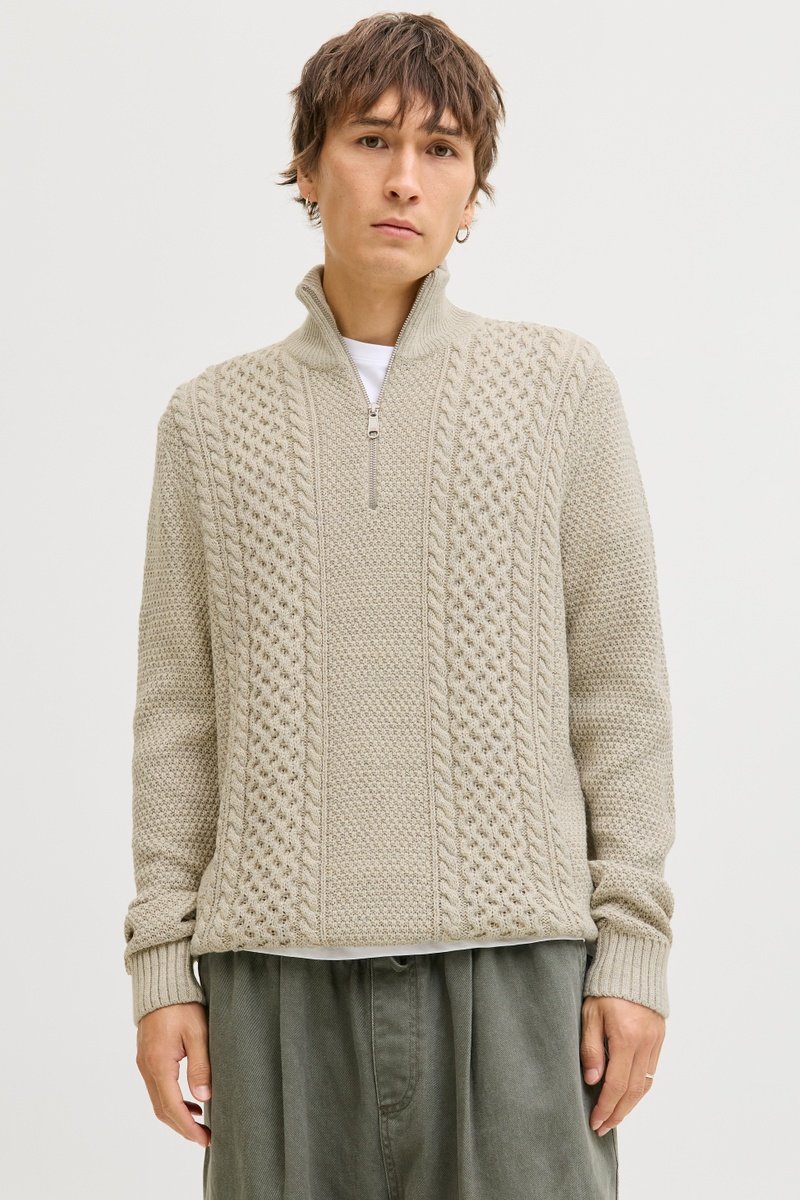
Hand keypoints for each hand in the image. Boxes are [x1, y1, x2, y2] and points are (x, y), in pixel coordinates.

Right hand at [136, 1002, 211, 1147]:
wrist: (161, 983)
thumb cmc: (182, 1004)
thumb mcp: (198, 1032)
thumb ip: (200, 1065)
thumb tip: (203, 1098)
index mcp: (159, 1064)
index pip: (172, 1106)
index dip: (188, 1127)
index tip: (205, 1139)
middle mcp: (147, 1067)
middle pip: (162, 1109)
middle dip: (183, 1127)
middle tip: (205, 1137)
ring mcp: (144, 1063)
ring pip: (158, 1101)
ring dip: (177, 1115)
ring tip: (201, 1122)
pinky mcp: (147, 1057)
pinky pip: (157, 1088)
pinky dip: (172, 1100)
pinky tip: (190, 1100)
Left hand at [579, 996, 664, 1136]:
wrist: (633, 962)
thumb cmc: (605, 986)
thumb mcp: (590, 1014)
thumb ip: (591, 1048)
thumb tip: (592, 1081)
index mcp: (627, 1037)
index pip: (617, 1084)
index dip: (606, 1107)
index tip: (595, 1122)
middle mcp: (645, 1043)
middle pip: (634, 1090)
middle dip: (618, 1113)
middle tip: (603, 1127)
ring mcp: (655, 1041)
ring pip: (645, 1084)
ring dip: (630, 1104)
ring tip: (614, 1116)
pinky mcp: (659, 1038)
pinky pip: (651, 1071)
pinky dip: (640, 1088)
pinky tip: (628, 1094)